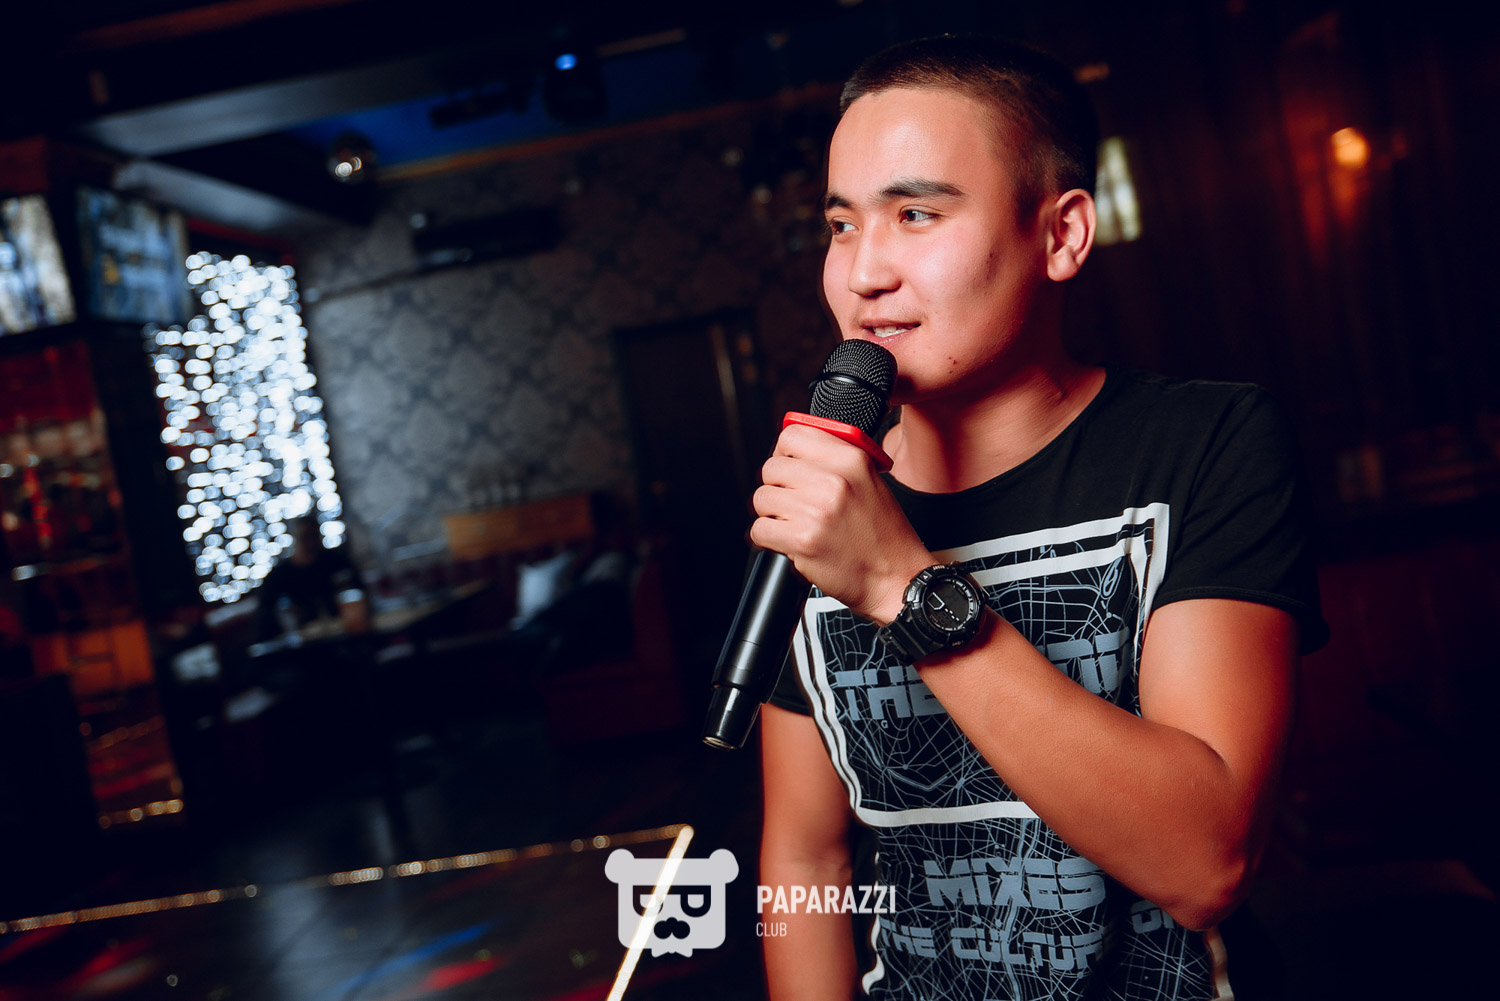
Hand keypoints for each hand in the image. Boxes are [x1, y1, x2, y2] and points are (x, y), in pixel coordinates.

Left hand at [750, 423, 930, 622]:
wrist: (897, 577)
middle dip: (777, 487)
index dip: (784, 453)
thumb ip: (835, 460)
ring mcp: (815, 510)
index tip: (789, 466)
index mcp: (851, 460)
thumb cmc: (884, 535)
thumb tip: (793, 449)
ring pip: (762, 498)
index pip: (792, 435)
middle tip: (793, 502)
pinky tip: (792, 541)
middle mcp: (833, 481)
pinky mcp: (802, 540)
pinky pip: (760, 529)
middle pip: (771, 467)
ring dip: (773, 513)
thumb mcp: (870, 481)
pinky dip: (770, 538)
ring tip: (797, 524)